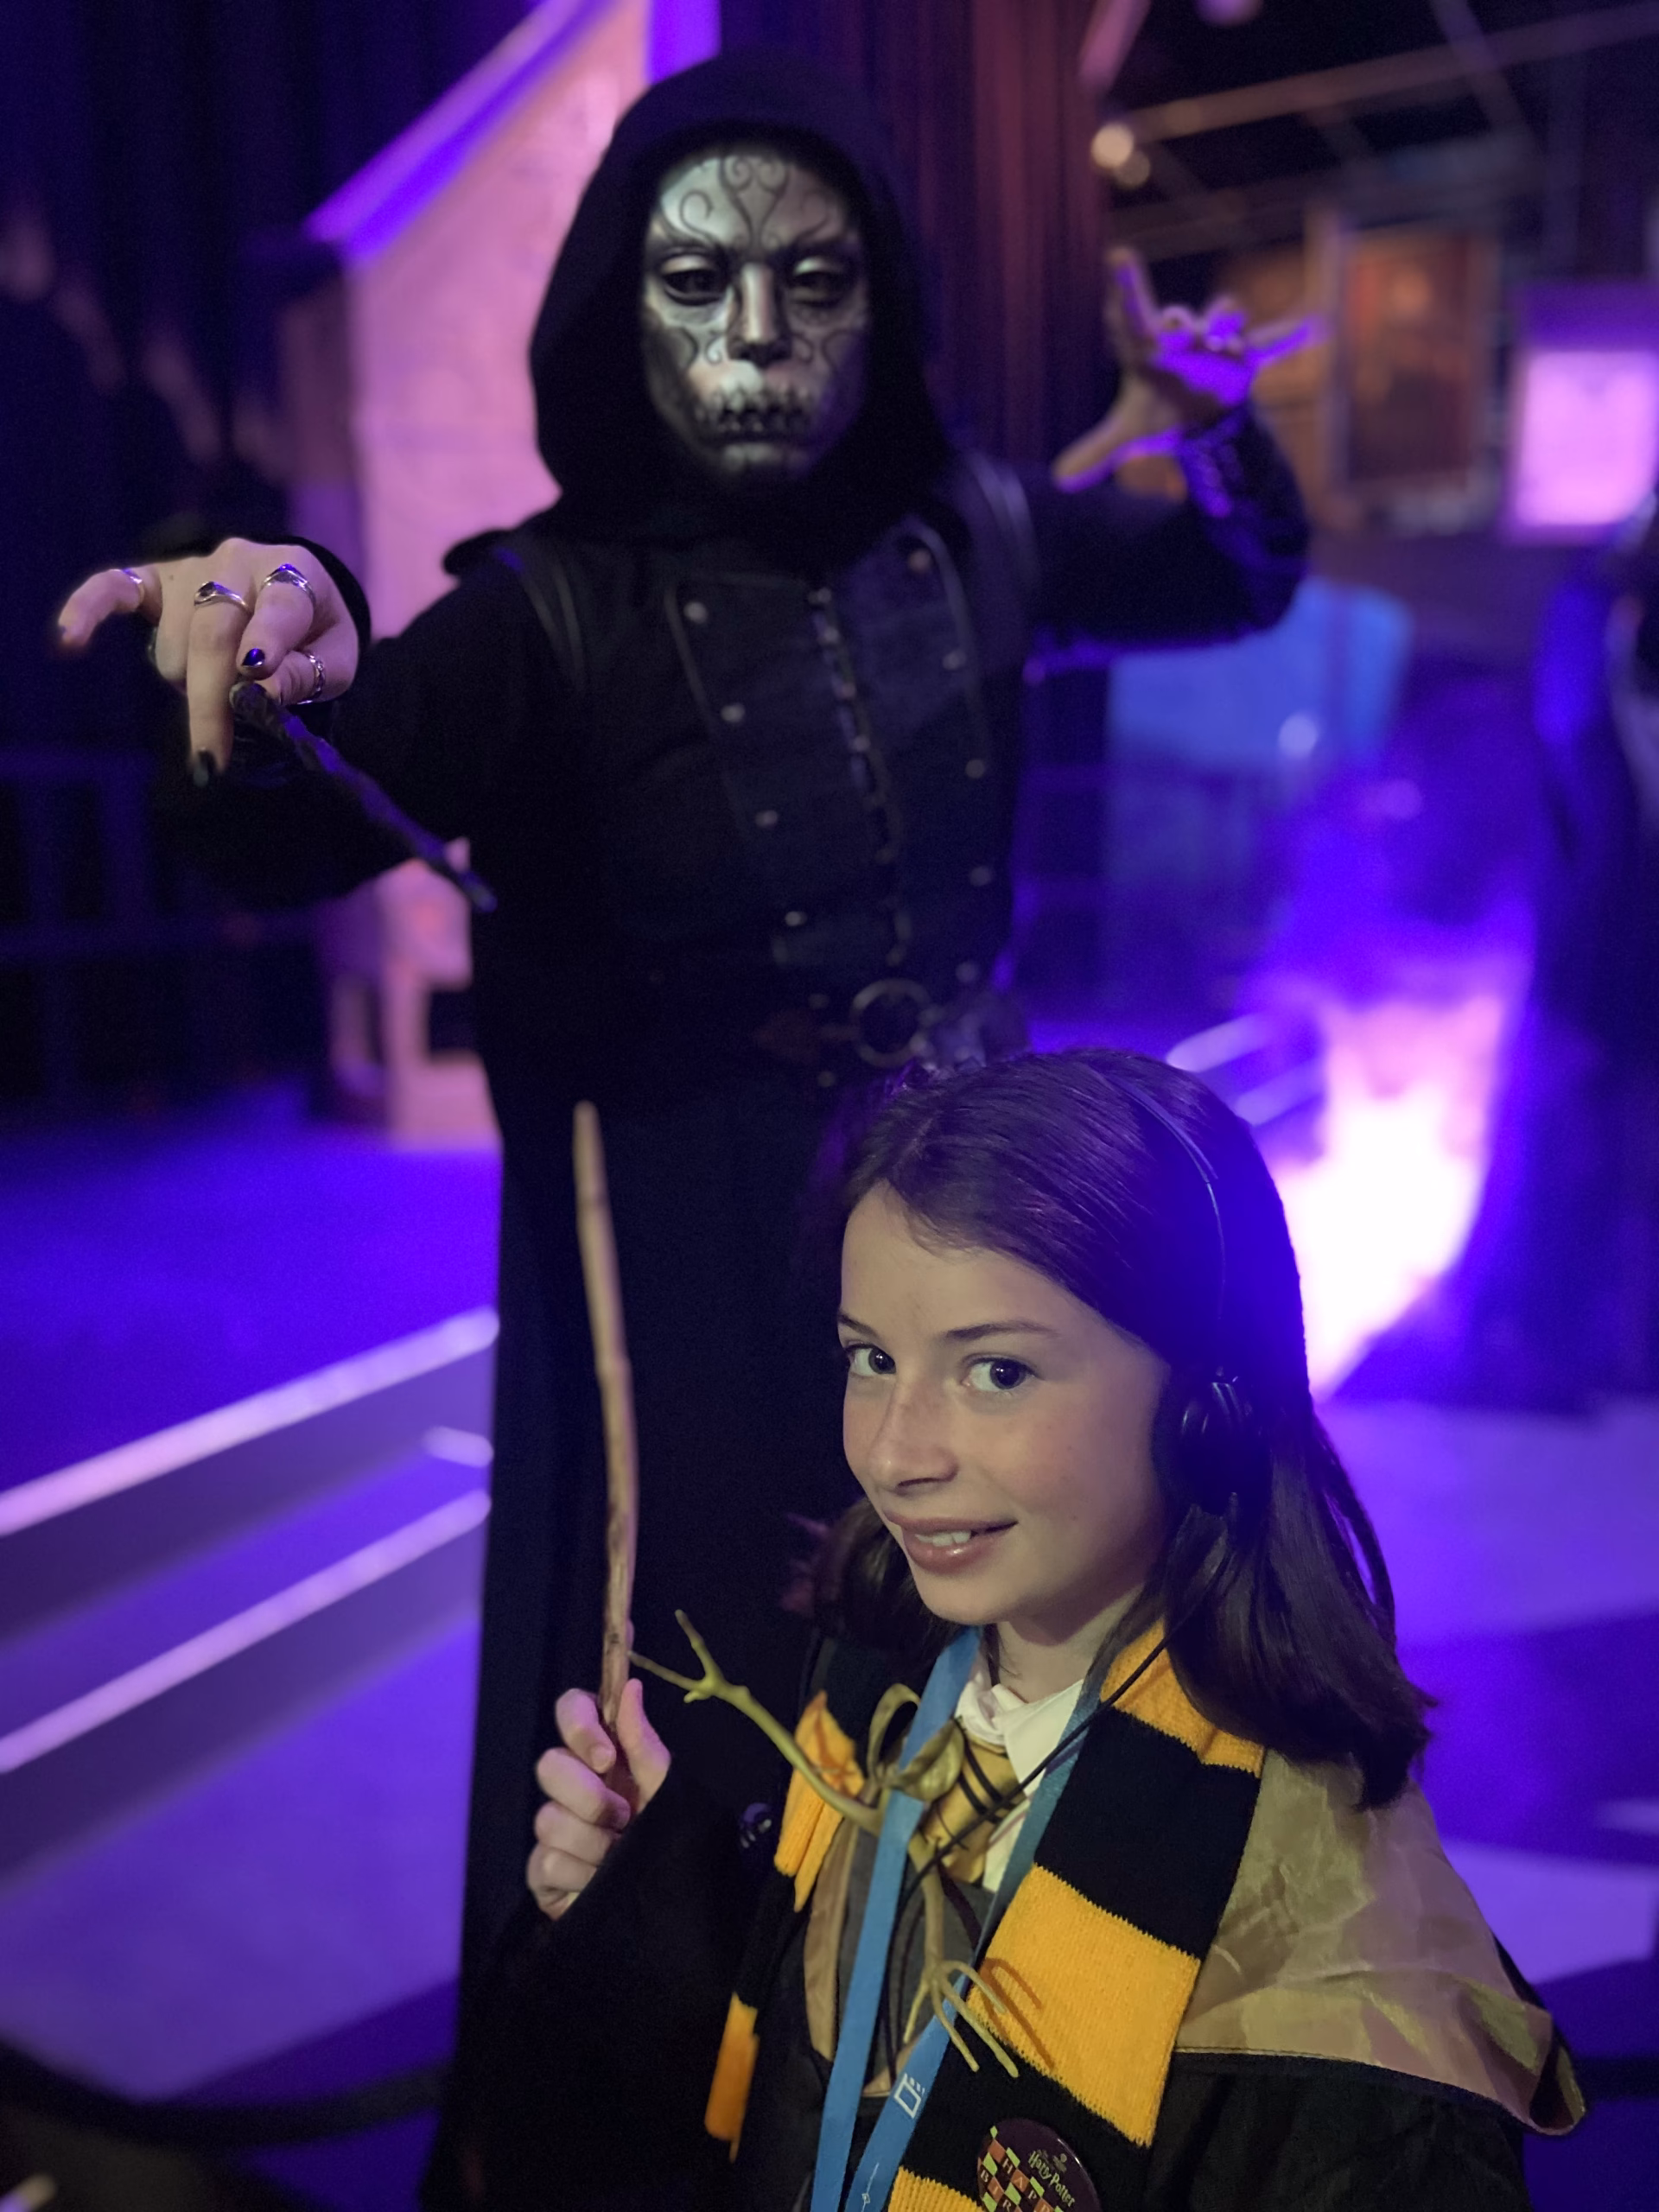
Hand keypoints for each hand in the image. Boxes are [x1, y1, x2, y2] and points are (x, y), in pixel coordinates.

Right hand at [55, 539, 359, 773]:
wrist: (294, 597)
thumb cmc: (315, 636)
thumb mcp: (335, 659)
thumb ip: (308, 674)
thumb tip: (264, 689)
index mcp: (295, 572)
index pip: (278, 607)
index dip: (266, 641)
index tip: (255, 677)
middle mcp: (239, 560)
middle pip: (212, 634)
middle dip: (210, 700)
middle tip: (211, 757)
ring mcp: (192, 568)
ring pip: (175, 642)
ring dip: (191, 684)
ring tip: (220, 688)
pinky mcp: (153, 579)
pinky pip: (113, 589)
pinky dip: (87, 611)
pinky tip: (68, 641)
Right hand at [526, 1679, 670, 1921]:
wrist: (666, 1908)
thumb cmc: (667, 1840)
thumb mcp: (666, 1792)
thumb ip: (645, 1744)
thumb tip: (630, 1686)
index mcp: (603, 1756)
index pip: (571, 1710)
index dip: (578, 1725)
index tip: (603, 1757)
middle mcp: (572, 1784)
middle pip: (548, 1765)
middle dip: (588, 1797)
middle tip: (623, 1819)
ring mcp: (554, 1827)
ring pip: (548, 1819)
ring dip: (592, 1844)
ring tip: (619, 1857)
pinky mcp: (543, 1870)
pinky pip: (546, 1862)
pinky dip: (580, 1876)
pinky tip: (599, 1883)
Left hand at [1053, 246, 1317, 489]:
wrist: (1198, 414)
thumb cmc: (1158, 411)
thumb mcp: (1129, 434)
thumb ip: (1098, 451)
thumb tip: (1057, 480)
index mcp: (1148, 347)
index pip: (1131, 314)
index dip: (1124, 286)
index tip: (1117, 254)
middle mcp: (1182, 338)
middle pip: (1180, 321)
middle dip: (1181, 325)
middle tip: (1179, 331)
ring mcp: (1216, 345)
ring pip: (1224, 323)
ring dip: (1227, 326)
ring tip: (1229, 339)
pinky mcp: (1247, 360)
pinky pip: (1271, 344)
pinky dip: (1290, 334)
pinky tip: (1316, 323)